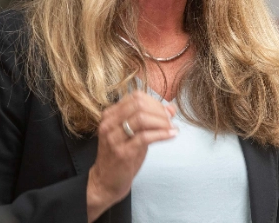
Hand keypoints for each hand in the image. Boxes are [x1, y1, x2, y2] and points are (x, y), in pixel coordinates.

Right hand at [87, 91, 176, 220]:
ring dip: (162, 122)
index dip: (155, 102)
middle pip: (139, 105)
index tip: (166, 112)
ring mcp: (114, 138)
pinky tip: (171, 135)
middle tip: (170, 120)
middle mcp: (109, 123)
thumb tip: (171, 108)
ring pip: (142, 118)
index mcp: (110, 114)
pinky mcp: (122, 152)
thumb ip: (151, 119)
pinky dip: (162, 134)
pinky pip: (145, 137)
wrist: (106, 181)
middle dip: (159, 111)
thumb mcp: (135, 133)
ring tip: (172, 128)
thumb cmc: (122, 154)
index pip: (136, 97)